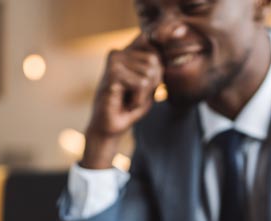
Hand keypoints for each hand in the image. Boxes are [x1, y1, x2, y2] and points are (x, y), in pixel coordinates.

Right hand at [81, 33, 162, 168]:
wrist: (108, 129)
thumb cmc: (129, 108)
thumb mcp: (149, 86)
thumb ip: (158, 68)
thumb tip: (162, 56)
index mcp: (126, 52)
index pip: (152, 40)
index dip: (161, 53)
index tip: (158, 67)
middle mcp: (118, 52)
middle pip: (155, 60)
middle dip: (151, 83)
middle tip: (134, 96)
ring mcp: (114, 60)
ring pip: (149, 72)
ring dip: (143, 94)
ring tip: (128, 100)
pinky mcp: (112, 72)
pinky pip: (141, 84)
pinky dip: (138, 99)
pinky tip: (125, 104)